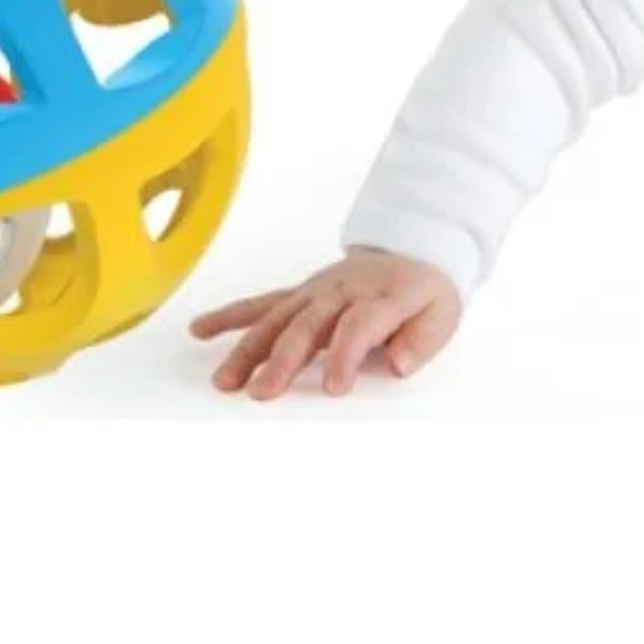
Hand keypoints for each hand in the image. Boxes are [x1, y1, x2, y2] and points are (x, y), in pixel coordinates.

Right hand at [189, 247, 461, 397]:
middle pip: (310, 323)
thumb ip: (422, 340)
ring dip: (250, 348)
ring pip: (278, 317)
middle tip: (263, 393)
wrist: (414, 250)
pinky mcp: (301, 294)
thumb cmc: (426, 294)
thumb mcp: (443, 315)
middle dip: (285, 358)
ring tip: (225, 381)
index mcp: (384, 295)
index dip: (346, 354)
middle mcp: (344, 290)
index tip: (334, 388)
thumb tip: (400, 364)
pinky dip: (231, 315)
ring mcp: (318, 290)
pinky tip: (200, 329)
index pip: (360, 324)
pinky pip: (263, 304)